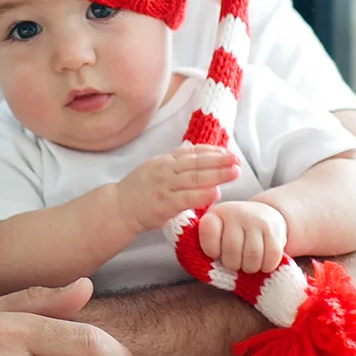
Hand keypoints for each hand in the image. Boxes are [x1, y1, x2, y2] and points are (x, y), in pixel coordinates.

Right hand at [116, 145, 240, 233]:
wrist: (118, 208)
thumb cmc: (139, 190)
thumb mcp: (154, 168)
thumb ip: (174, 160)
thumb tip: (193, 148)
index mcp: (164, 161)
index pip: (192, 152)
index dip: (212, 152)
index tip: (229, 153)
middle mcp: (165, 171)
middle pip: (196, 162)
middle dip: (219, 161)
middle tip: (237, 161)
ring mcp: (164, 187)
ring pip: (194, 177)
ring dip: (216, 174)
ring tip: (234, 173)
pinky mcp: (164, 205)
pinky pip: (186, 198)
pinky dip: (201, 194)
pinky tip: (215, 192)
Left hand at [198, 200, 289, 273]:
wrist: (263, 215)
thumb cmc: (233, 233)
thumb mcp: (217, 234)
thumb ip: (211, 247)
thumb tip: (210, 269)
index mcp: (216, 215)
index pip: (209, 232)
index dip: (211, 250)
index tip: (216, 253)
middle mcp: (236, 212)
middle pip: (231, 250)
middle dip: (233, 264)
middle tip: (235, 263)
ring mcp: (256, 219)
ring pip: (252, 255)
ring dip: (250, 268)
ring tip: (248, 265)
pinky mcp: (275, 229)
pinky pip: (271, 256)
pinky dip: (267, 266)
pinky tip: (262, 264)